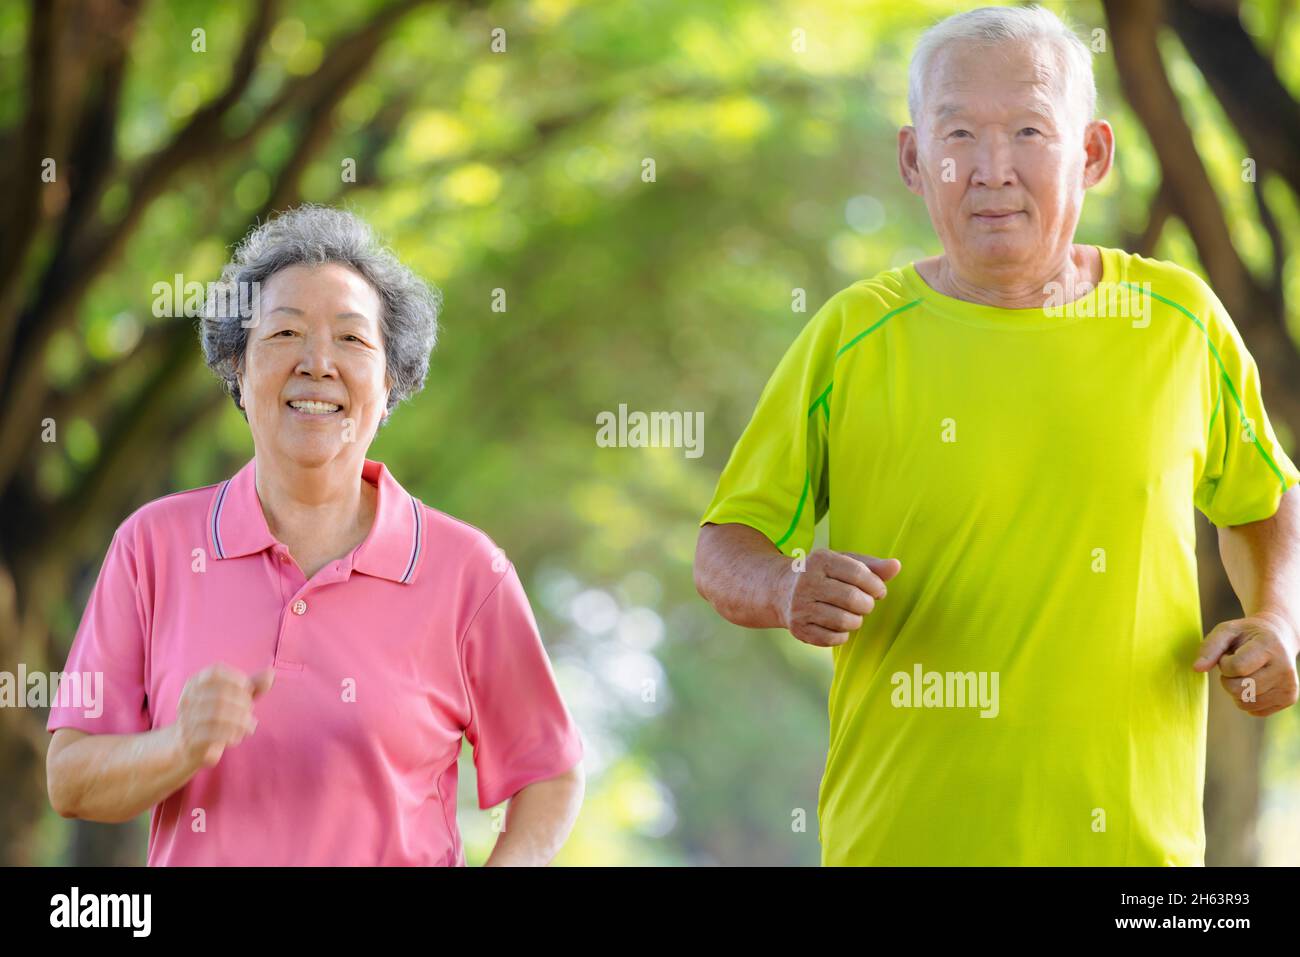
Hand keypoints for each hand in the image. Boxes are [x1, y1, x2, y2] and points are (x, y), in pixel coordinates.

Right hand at [173, 664, 274, 769]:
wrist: (188, 746)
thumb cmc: (216, 716)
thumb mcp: (234, 698)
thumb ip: (253, 685)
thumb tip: (271, 672)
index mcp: (195, 683)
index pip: (215, 671)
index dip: (236, 677)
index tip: (248, 688)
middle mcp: (187, 698)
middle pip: (221, 694)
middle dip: (242, 702)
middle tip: (249, 710)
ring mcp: (187, 719)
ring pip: (218, 714)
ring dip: (241, 720)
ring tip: (250, 725)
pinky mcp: (190, 739)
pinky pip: (214, 734)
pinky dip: (232, 734)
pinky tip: (238, 736)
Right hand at [780, 549, 900, 646]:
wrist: (781, 590)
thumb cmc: (822, 575)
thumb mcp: (843, 563)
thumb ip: (872, 565)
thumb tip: (897, 566)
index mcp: (819, 560)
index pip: (858, 573)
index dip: (876, 585)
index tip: (878, 591)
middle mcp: (806, 582)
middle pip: (852, 599)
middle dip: (867, 605)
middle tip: (865, 604)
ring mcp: (800, 607)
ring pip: (844, 621)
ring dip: (856, 621)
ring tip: (851, 615)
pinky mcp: (798, 628)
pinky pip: (833, 639)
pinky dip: (842, 635)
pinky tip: (838, 625)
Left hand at [1193, 612, 1299, 716]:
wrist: (1278, 637)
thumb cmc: (1246, 634)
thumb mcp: (1226, 631)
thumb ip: (1209, 648)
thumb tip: (1196, 669)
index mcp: (1270, 647)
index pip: (1237, 667)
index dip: (1224, 663)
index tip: (1229, 654)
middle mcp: (1284, 668)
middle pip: (1239, 689)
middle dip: (1227, 679)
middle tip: (1235, 665)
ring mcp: (1289, 686)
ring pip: (1246, 703)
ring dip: (1237, 690)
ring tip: (1246, 673)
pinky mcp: (1289, 699)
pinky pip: (1255, 711)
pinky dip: (1247, 699)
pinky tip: (1254, 682)